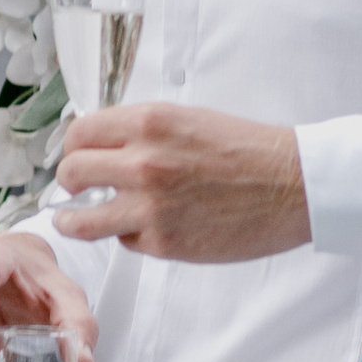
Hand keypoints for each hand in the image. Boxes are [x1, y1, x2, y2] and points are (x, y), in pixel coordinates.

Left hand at [52, 103, 308, 262]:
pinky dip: (127, 235)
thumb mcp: (188, 119)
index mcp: (149, 123)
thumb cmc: (247, 151)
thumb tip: (102, 145)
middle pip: (71, 173)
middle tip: (77, 188)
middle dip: (70, 181)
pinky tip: (145, 227)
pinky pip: (122, 240)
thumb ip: (142, 132)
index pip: (80, 133)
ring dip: (73, 219)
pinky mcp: (162, 242)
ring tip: (74, 219)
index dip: (74, 147)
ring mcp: (150, 206)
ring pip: (80, 220)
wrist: (292, 185)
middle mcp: (143, 162)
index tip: (78, 156)